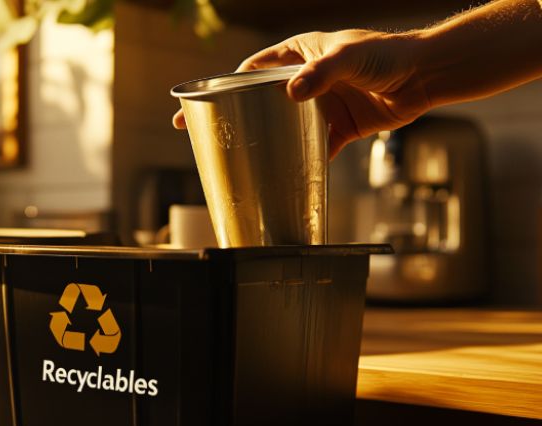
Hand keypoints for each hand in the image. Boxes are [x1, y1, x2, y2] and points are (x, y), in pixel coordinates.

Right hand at [173, 30, 432, 157]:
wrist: (425, 76)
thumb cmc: (386, 54)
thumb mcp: (347, 56)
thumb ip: (320, 73)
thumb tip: (292, 95)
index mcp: (298, 54)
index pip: (252, 69)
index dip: (223, 84)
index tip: (198, 100)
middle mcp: (305, 81)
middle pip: (260, 101)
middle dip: (234, 117)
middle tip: (203, 135)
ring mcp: (319, 106)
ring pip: (283, 128)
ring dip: (265, 143)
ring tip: (238, 160)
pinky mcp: (338, 128)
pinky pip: (313, 148)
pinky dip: (301, 162)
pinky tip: (284, 175)